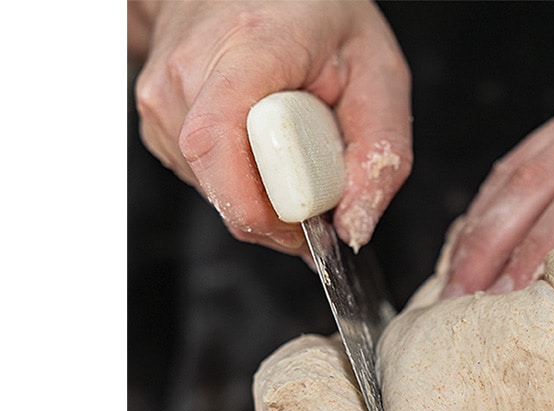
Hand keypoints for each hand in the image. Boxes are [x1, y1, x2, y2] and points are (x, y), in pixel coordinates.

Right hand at [129, 0, 411, 255]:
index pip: (218, 146)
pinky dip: (239, 180)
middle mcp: (187, 71)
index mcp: (246, 49)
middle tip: (316, 182)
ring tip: (287, 143)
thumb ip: (381, 154)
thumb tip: (355, 228)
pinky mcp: (156, 117)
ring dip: (259, 194)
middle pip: (218, 182)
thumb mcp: (378, 73)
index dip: (261, 210)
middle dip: (275, 211)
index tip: (306, 230)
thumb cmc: (315, 14)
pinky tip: (260, 142)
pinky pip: (200, 179)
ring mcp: (162, 94)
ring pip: (210, 190)